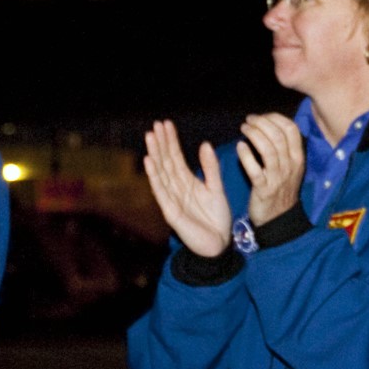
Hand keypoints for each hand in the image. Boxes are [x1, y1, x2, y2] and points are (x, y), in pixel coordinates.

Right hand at [142, 120, 235, 257]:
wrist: (220, 244)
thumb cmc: (217, 218)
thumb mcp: (216, 187)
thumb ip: (210, 167)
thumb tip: (205, 144)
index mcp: (187, 182)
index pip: (175, 157)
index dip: (171, 141)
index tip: (166, 124)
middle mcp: (176, 188)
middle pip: (166, 162)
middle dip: (161, 143)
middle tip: (155, 124)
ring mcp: (171, 199)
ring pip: (160, 173)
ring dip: (155, 154)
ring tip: (150, 136)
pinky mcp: (171, 211)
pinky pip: (161, 191)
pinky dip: (154, 176)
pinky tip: (149, 162)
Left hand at [235, 113, 304, 224]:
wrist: (279, 218)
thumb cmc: (281, 188)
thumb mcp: (291, 166)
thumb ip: (285, 147)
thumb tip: (270, 124)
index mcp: (298, 157)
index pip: (291, 129)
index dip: (275, 118)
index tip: (261, 117)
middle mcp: (290, 166)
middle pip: (278, 136)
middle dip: (261, 123)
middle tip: (248, 120)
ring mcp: (277, 178)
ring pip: (268, 149)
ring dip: (254, 134)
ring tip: (243, 128)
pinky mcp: (263, 189)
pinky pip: (255, 169)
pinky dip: (246, 156)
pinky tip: (240, 147)